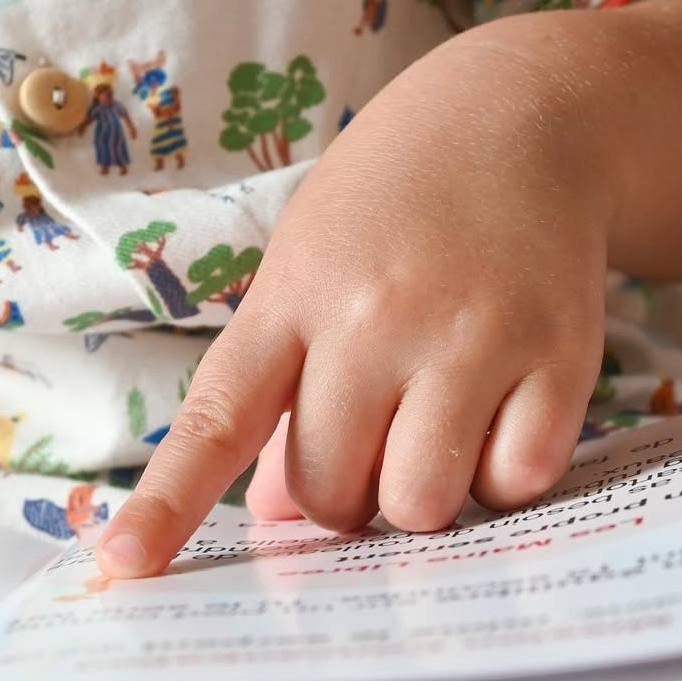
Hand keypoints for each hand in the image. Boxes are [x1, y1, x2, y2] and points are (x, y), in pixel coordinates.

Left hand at [97, 17, 612, 576]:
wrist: (519, 115)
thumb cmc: (394, 205)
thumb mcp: (309, 265)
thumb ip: (280, 384)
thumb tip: (274, 513)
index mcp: (294, 295)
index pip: (217, 419)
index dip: (166, 504)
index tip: (121, 566)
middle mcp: (375, 317)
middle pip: (327, 490)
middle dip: (342, 495)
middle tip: (372, 437)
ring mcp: (472, 335)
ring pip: (421, 502)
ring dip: (422, 494)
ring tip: (437, 428)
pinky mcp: (560, 354)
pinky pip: (517, 480)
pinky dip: (504, 476)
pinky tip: (501, 418)